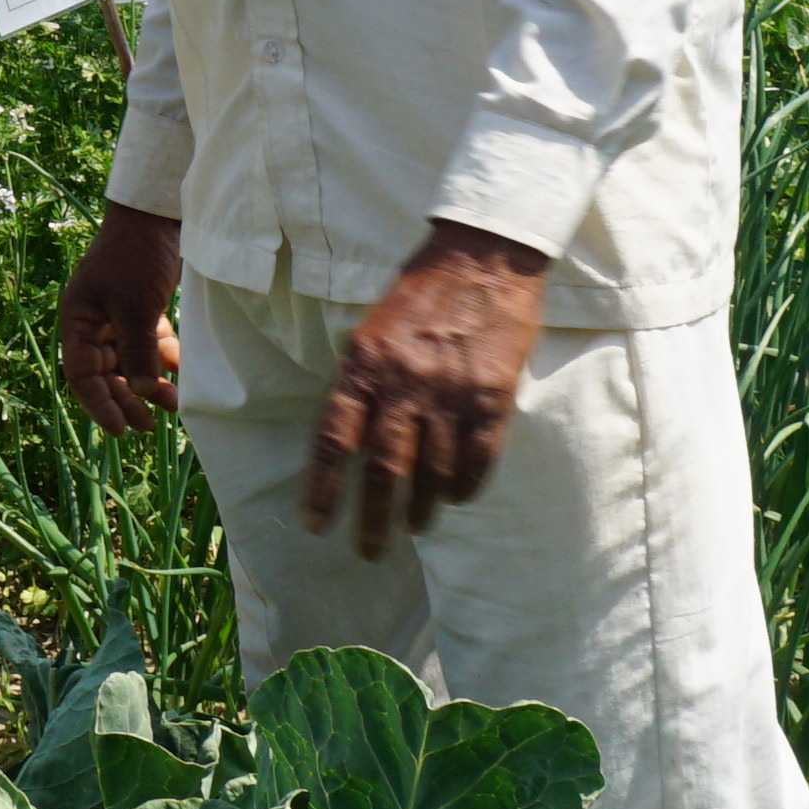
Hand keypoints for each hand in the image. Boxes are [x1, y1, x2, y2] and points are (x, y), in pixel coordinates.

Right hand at [58, 207, 186, 433]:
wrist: (157, 214)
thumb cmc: (136, 257)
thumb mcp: (135, 306)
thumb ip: (138, 352)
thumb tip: (141, 394)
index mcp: (77, 321)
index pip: (82, 375)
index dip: (100, 405)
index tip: (121, 430)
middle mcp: (93, 323)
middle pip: (106, 374)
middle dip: (126, 400)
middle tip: (148, 426)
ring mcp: (118, 317)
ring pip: (129, 363)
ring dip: (147, 384)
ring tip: (171, 404)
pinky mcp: (143, 310)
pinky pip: (149, 346)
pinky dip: (163, 362)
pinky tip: (180, 377)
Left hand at [306, 221, 551, 557]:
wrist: (484, 257)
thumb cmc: (422, 292)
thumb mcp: (372, 329)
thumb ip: (360, 381)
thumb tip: (350, 438)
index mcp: (364, 366)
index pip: (335, 441)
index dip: (323, 489)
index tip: (317, 525)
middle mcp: (404, 384)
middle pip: (384, 470)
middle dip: (374, 519)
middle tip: (369, 550)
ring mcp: (450, 393)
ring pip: (432, 471)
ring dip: (421, 507)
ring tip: (414, 524)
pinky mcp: (491, 397)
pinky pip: (477, 459)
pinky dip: (465, 485)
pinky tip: (457, 497)